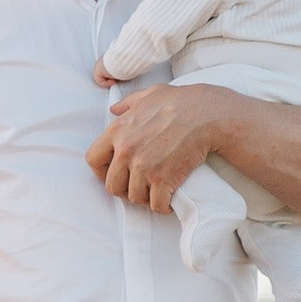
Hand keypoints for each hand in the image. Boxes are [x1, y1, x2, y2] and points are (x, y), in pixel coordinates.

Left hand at [87, 82, 233, 215]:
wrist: (207, 114)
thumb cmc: (180, 101)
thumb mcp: (148, 95)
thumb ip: (127, 104)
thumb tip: (114, 109)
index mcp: (117, 131)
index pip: (93, 160)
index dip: (101, 171)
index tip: (113, 173)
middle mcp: (126, 152)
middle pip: (112, 186)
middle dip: (123, 189)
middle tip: (137, 186)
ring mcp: (144, 167)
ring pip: (134, 197)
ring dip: (144, 198)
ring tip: (154, 191)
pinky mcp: (164, 180)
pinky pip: (156, 205)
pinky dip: (162, 206)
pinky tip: (168, 200)